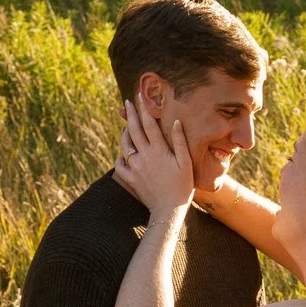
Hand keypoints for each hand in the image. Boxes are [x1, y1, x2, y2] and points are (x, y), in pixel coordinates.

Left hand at [115, 95, 196, 219]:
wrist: (169, 210)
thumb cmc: (182, 186)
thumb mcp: (186, 162)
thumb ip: (179, 141)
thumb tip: (175, 121)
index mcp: (158, 150)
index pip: (149, 124)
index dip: (144, 109)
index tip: (139, 96)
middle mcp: (144, 156)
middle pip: (134, 130)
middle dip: (131, 114)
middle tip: (127, 103)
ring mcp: (135, 168)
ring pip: (125, 145)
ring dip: (125, 133)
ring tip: (126, 126)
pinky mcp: (130, 179)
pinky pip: (119, 166)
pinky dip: (119, 158)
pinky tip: (122, 155)